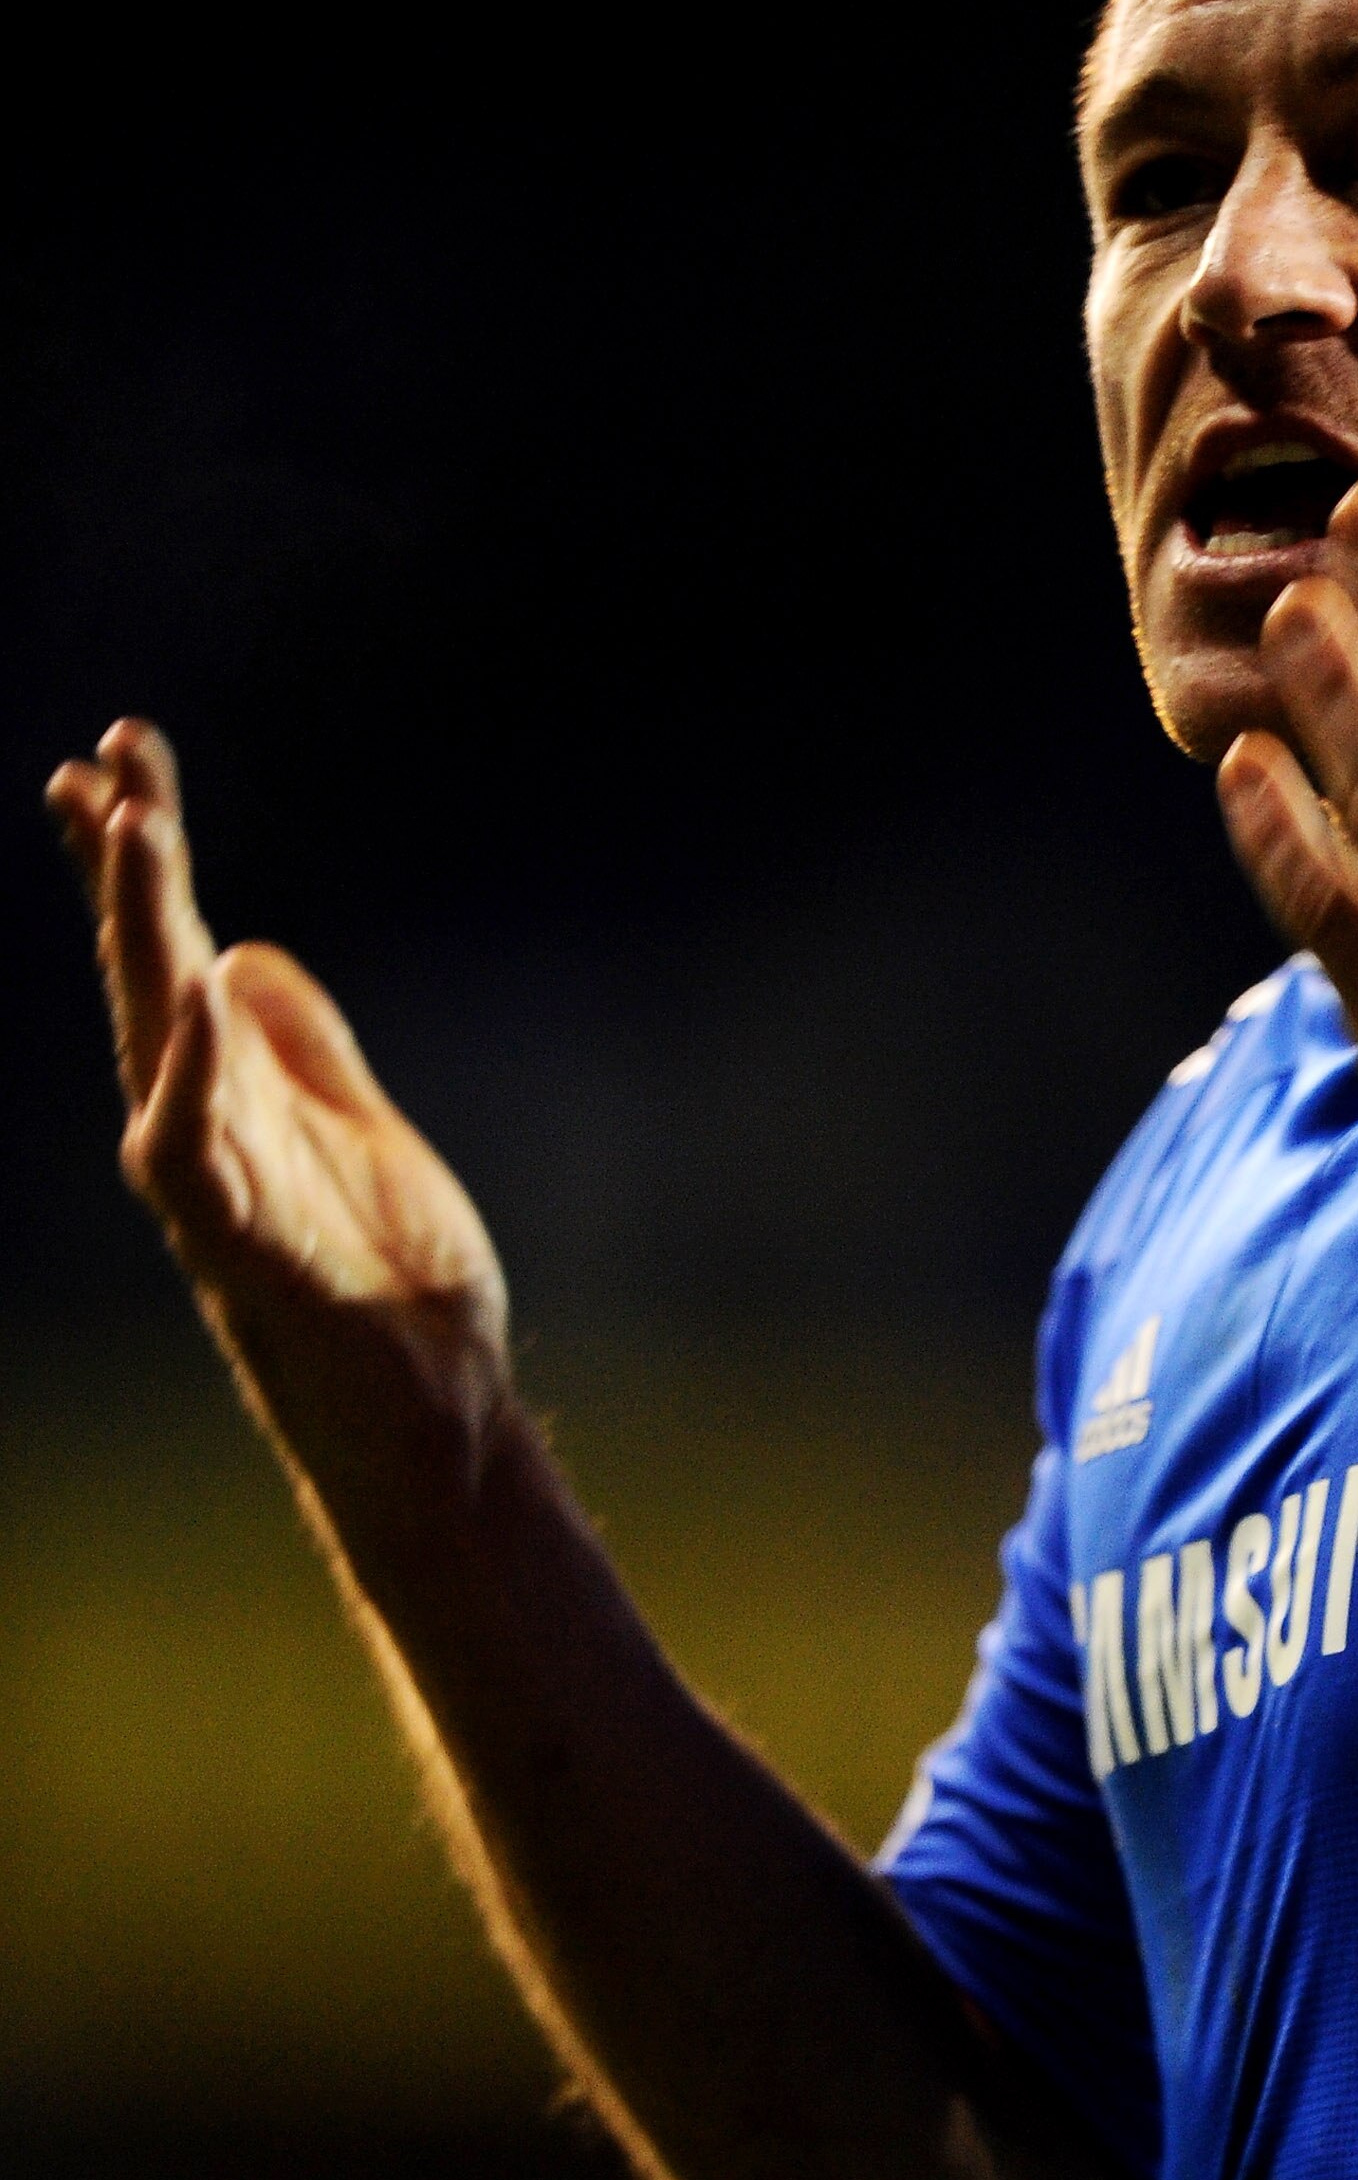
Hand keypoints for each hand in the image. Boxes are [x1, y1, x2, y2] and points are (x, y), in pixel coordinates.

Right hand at [48, 720, 511, 1515]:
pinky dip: (192, 1073)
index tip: (123, 756)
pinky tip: (198, 991)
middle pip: (147, 975)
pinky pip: (195, 1156)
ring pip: (153, 1041)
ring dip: (142, 935)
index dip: (144, 858)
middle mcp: (205, 1131)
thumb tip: (247, 952)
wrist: (435, 1423)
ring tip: (137, 830)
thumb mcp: (359, 1132)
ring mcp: (216, 1191)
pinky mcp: (244, 1253)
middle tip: (100, 762)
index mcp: (238, 1096)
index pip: (176, 951)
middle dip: (124, 868)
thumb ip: (306, 1049)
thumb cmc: (391, 1292)